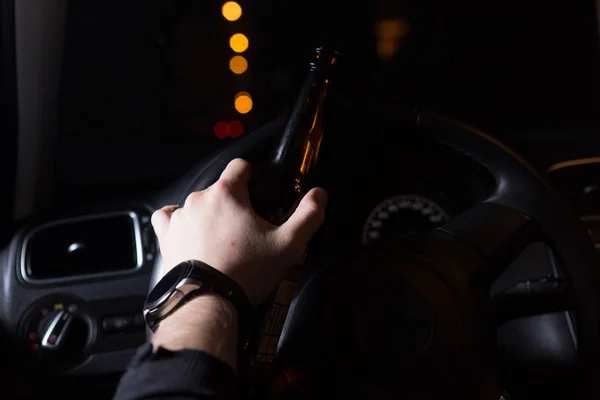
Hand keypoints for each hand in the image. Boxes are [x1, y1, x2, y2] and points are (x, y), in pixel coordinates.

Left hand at [151, 158, 327, 305]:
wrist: (209, 302)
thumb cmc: (247, 272)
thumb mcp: (288, 244)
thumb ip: (309, 215)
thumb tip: (319, 195)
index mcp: (227, 193)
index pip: (240, 166)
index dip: (254, 174)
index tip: (261, 188)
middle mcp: (200, 199)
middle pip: (221, 188)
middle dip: (235, 202)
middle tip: (248, 227)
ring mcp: (180, 217)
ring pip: (199, 204)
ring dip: (211, 214)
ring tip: (224, 239)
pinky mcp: (167, 236)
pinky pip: (169, 217)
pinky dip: (180, 220)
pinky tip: (192, 232)